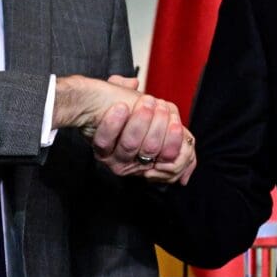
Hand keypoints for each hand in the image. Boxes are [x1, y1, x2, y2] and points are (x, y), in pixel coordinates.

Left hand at [57, 75, 196, 183]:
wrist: (92, 99)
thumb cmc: (126, 104)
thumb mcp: (156, 116)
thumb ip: (175, 131)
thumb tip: (184, 177)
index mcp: (150, 160)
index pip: (169, 157)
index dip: (174, 140)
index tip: (175, 121)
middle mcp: (133, 163)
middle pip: (151, 149)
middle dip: (158, 124)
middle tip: (159, 105)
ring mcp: (115, 159)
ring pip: (130, 145)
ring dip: (139, 120)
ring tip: (144, 101)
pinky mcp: (99, 151)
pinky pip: (106, 141)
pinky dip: (114, 123)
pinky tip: (120, 107)